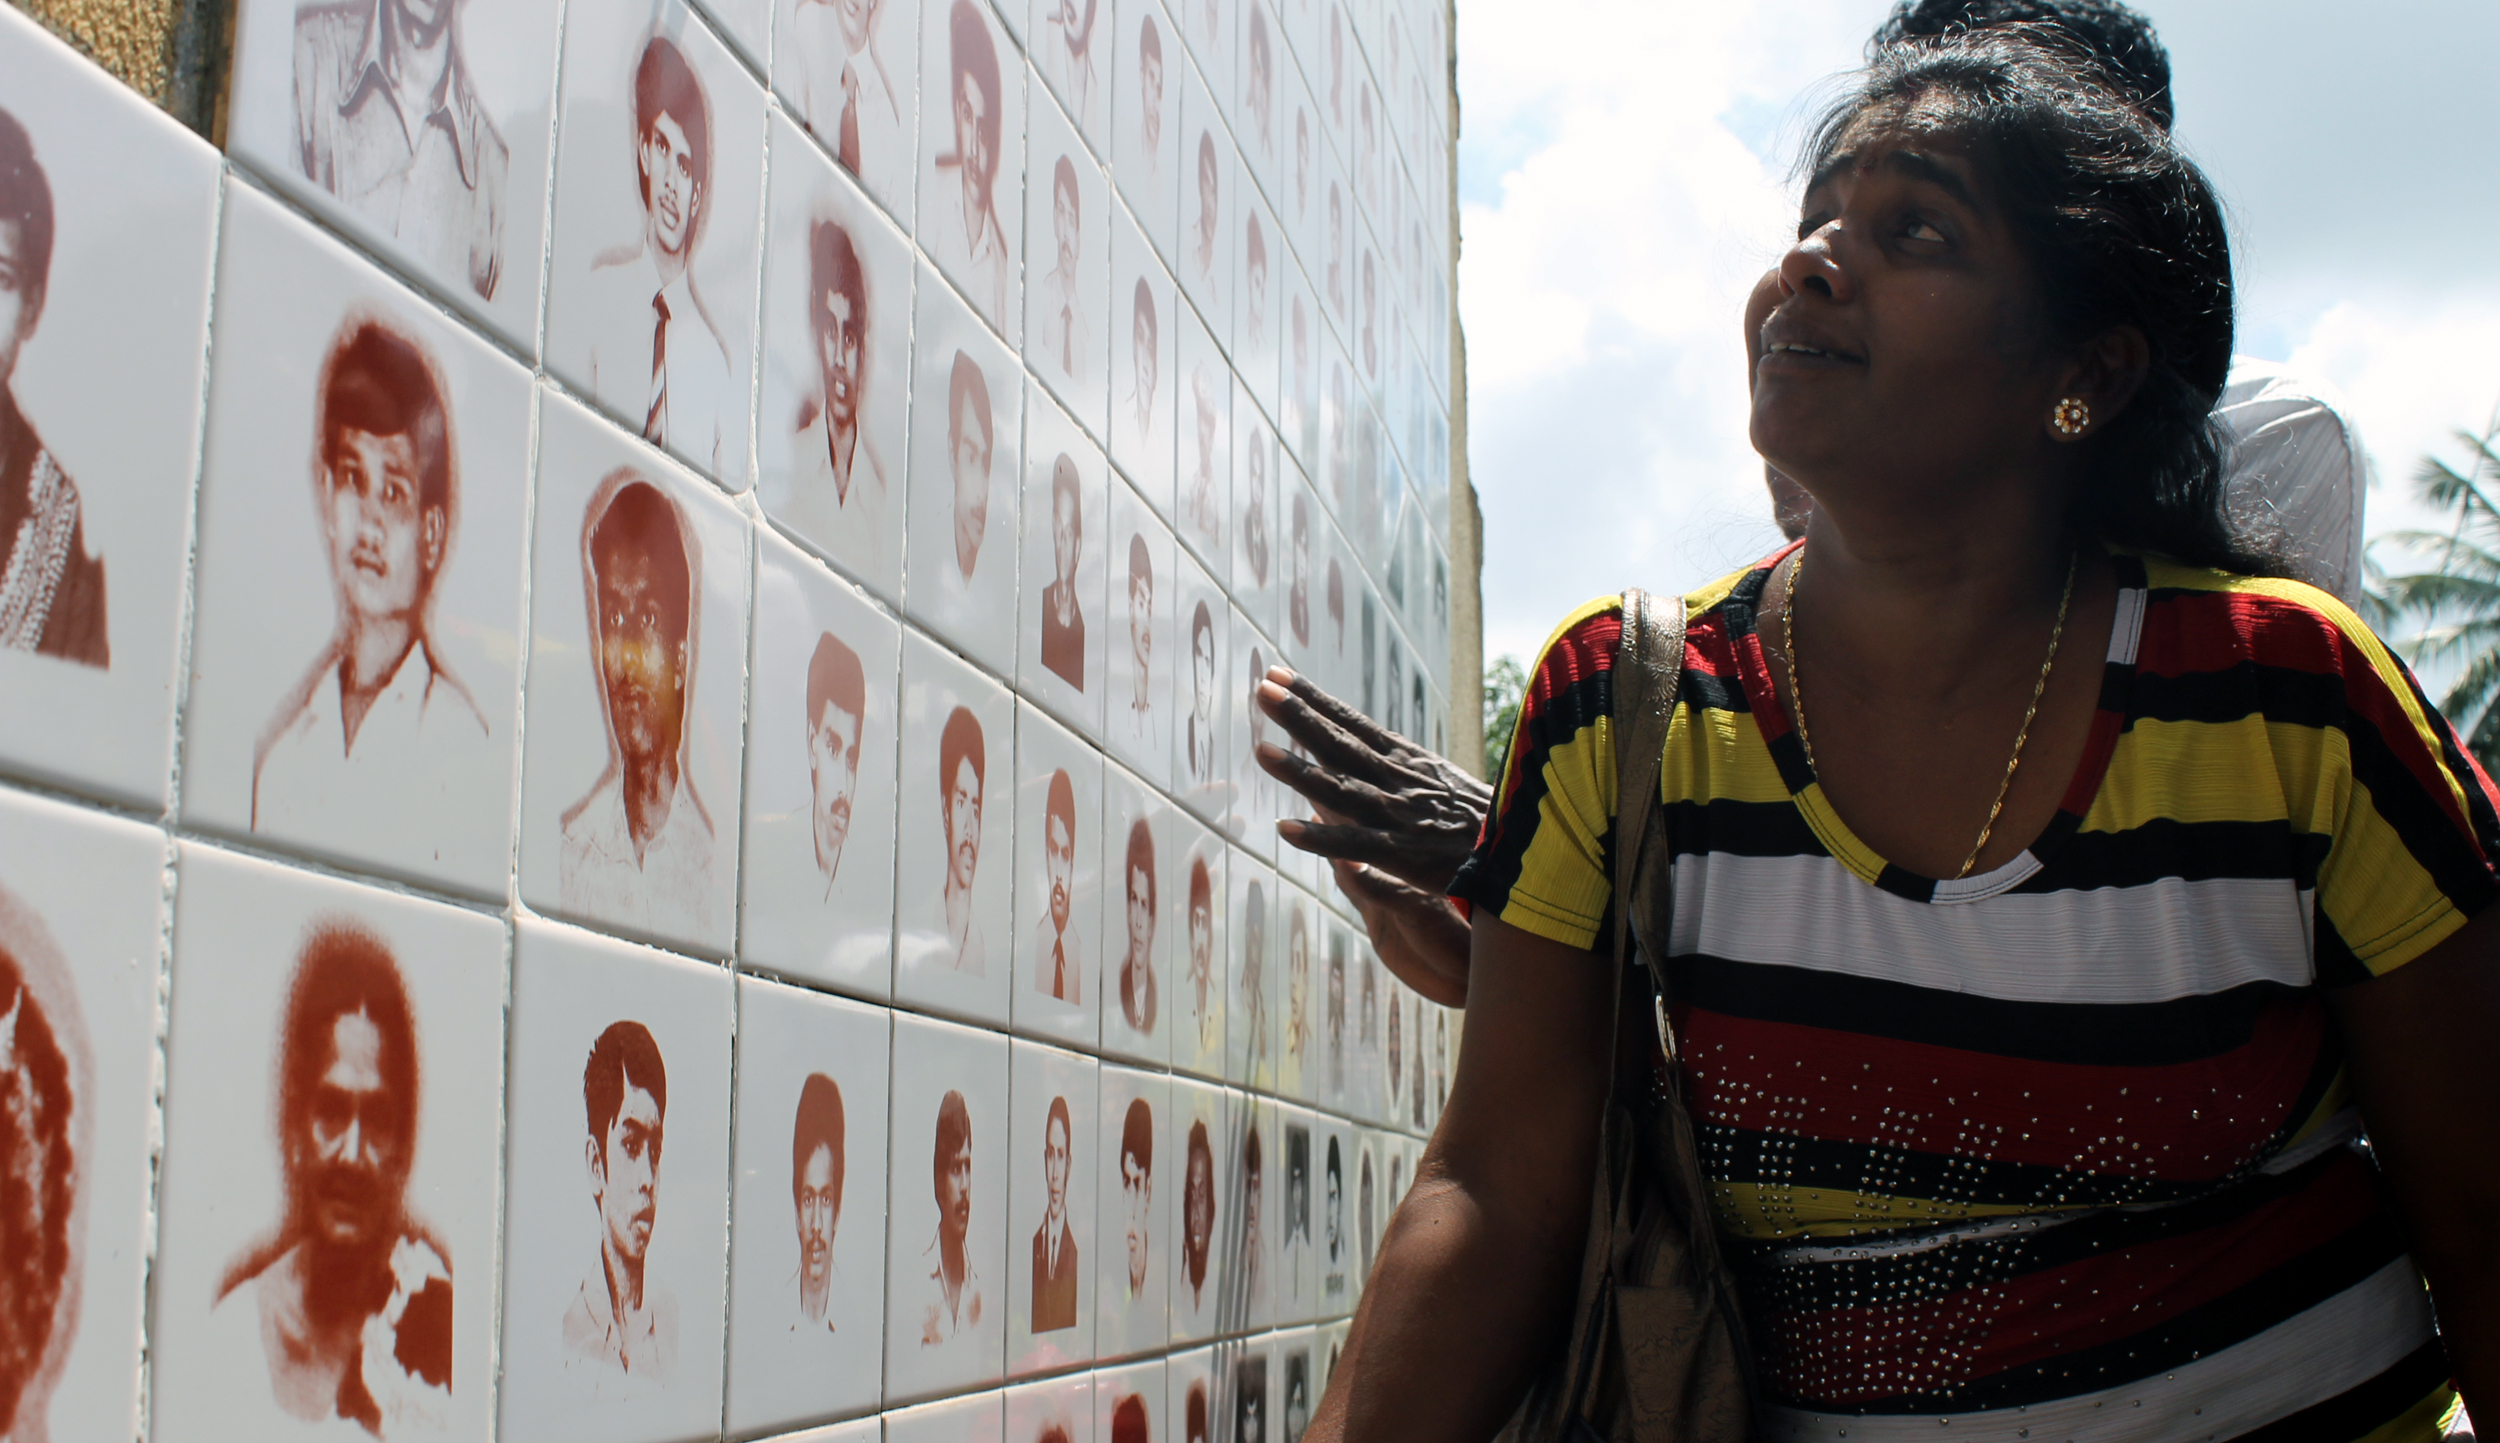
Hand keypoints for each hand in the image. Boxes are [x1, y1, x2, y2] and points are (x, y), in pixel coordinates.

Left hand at [1254, 666, 1490, 1005]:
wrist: (1535, 856)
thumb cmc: (1492, 824)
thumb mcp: (1446, 783)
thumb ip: (1408, 768)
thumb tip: (1375, 750)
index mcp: (1410, 762)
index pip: (1354, 724)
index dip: (1314, 700)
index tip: (1277, 675)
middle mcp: (1401, 782)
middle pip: (1341, 745)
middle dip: (1299, 716)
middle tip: (1260, 688)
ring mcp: (1402, 817)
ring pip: (1341, 790)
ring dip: (1300, 770)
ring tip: (1260, 751)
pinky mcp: (1407, 857)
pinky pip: (1358, 847)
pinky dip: (1322, 839)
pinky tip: (1286, 831)